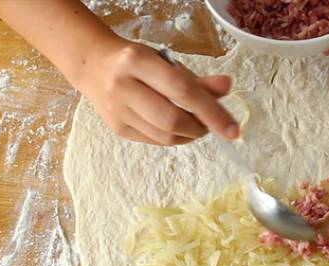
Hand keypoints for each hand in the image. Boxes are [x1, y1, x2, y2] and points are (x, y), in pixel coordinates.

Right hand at [81, 40, 239, 145]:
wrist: (94, 66)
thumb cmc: (137, 62)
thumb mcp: (166, 62)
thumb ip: (197, 79)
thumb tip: (228, 87)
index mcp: (138, 62)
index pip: (183, 90)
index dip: (212, 112)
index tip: (233, 129)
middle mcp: (124, 86)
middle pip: (172, 119)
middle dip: (200, 128)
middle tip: (211, 125)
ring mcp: (118, 111)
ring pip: (165, 136)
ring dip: (189, 135)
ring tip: (197, 125)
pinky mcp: (118, 129)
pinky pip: (155, 141)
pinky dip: (174, 138)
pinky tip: (178, 129)